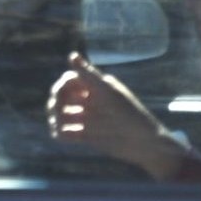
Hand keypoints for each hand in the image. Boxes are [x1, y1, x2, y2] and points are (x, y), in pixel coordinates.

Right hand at [46, 51, 186, 179]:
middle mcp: (89, 101)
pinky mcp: (87, 136)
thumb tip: (71, 55)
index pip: (69, 80)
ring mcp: (87, 119)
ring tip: (58, 126)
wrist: (145, 144)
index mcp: (95, 88)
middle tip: (57, 112)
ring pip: (62, 114)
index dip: (61, 86)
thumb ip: (89, 75)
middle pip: (62, 97)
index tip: (59, 94)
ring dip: (55, 118)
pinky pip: (67, 132)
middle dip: (55, 103)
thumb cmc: (131, 114)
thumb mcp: (109, 93)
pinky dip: (60, 133)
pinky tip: (60, 135)